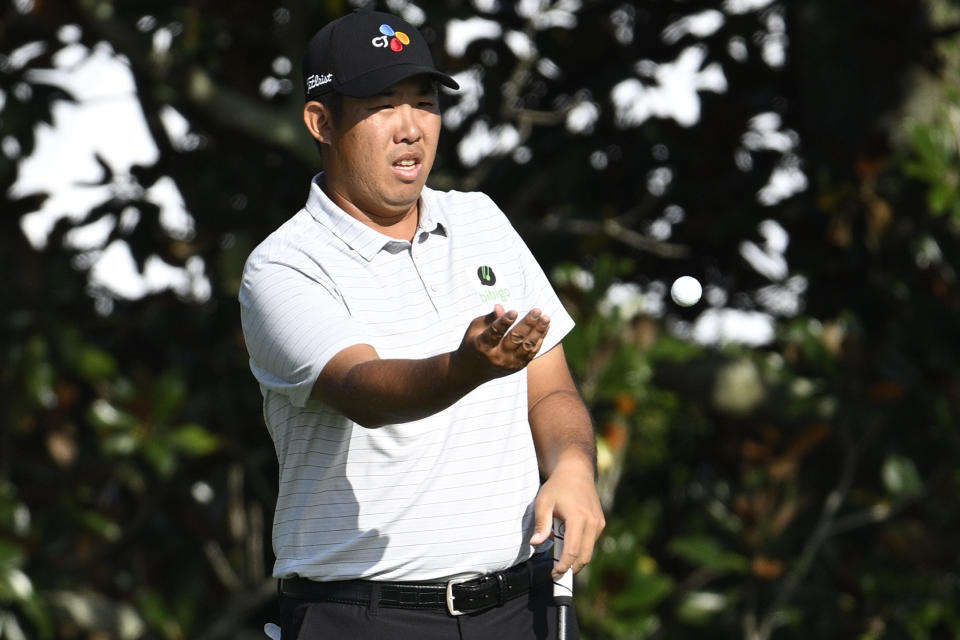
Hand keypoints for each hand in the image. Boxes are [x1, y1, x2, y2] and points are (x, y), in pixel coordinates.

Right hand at [452, 304, 550, 383]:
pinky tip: (545, 326)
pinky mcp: (518, 367)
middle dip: (527, 324)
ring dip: (538, 331)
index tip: (514, 311)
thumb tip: (501, 307)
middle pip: (515, 339)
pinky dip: (539, 339)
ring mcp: (509, 364)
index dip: (504, 322)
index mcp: (482, 346)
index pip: (495, 333)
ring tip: (546, 318)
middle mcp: (497, 357)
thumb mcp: (475, 328)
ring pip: (527, 346)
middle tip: (537, 310)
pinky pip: (531, 352)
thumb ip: (490, 318)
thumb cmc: (473, 343)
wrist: (472, 372)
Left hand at [529, 458, 604, 577]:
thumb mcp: (543, 502)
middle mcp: (592, 522)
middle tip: (556, 574)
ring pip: (588, 551)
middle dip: (571, 568)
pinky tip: (568, 541)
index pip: (572, 550)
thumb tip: (535, 544)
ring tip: (559, 553)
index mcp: (578, 517)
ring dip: (575, 558)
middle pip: (584, 556)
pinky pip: (591, 543)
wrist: (576, 472)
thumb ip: (541, 524)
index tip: (554, 574)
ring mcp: (598, 523)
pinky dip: (580, 548)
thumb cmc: (557, 487)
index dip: (563, 566)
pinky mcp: (600, 523)